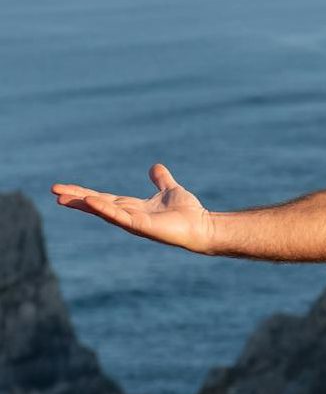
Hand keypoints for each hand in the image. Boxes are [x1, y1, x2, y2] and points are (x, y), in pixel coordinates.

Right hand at [51, 165, 214, 252]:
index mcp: (132, 207)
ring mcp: (133, 222)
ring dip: (84, 204)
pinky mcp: (141, 226)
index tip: (65, 189)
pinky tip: (91, 202)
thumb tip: (154, 167)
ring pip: (103, 211)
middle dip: (76, 198)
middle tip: (54, 191)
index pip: (103, 198)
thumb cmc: (187, 213)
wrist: (202, 227)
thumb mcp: (170, 189)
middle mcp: (128, 216)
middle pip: (97, 205)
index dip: (84, 193)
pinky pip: (120, 217)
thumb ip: (161, 180)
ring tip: (64, 197)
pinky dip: (105, 209)